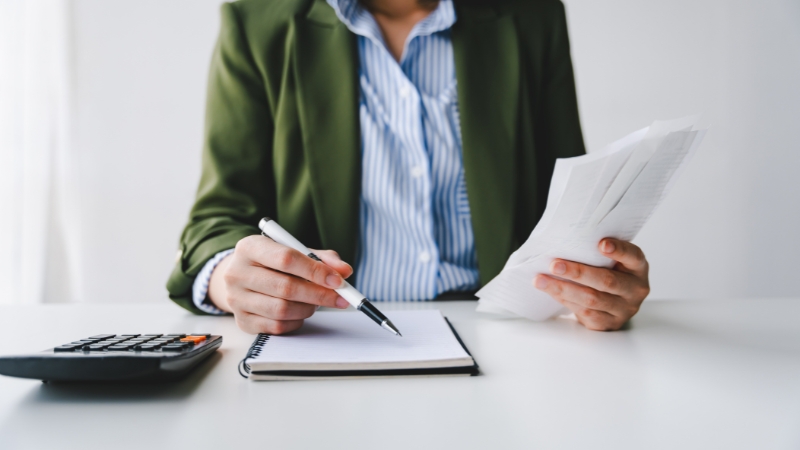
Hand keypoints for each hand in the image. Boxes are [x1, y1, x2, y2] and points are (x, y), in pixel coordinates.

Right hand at [208, 235, 352, 333]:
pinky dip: (296, 321)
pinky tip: (300, 312)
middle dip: (318, 294)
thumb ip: (322, 259)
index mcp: (250, 247)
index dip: (316, 271)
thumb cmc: (272, 263)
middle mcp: (237, 272)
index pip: (286, 259)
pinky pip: (277, 326)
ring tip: (316, 302)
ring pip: (282, 309)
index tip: (338, 280)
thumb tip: (344, 271)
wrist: (240, 277)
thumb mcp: (295, 251)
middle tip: (339, 297)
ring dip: (308, 308)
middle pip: (285, 287)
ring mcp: (236, 299)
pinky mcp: (242, 321)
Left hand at [533, 238, 649, 330]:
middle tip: (554, 265)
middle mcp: (635, 289)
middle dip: (577, 272)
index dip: (619, 250)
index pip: (633, 256)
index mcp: (638, 268)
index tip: (601, 244)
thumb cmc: (608, 272)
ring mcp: (624, 309)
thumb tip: (565, 242)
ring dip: (563, 289)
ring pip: (592, 299)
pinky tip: (551, 291)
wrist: (614, 302)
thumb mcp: (611, 260)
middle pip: (607, 281)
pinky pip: (585, 312)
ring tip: (541, 280)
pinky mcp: (609, 323)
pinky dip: (564, 300)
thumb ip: (597, 252)